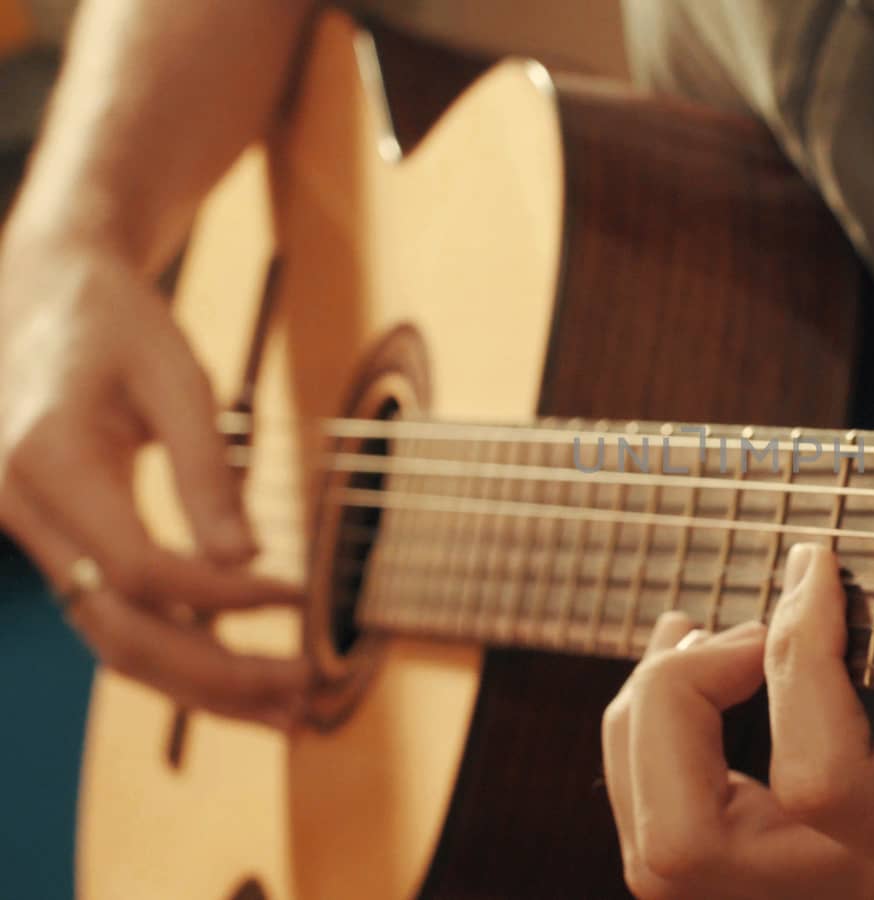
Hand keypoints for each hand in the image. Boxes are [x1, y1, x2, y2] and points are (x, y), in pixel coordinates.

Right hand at [0, 239, 308, 726]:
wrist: (46, 290)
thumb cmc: (118, 324)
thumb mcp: (176, 377)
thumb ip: (206, 470)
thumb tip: (246, 560)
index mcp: (46, 457)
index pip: (141, 567)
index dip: (225, 598)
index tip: (297, 596)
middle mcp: (20, 508)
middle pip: (119, 629)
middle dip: (214, 676)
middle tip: (302, 698)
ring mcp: (27, 532)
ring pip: (108, 640)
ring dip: (198, 686)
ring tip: (282, 710)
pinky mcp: (52, 543)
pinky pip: (110, 615)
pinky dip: (175, 651)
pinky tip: (236, 673)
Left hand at [603, 543, 873, 898]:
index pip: (822, 781)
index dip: (798, 655)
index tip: (819, 564)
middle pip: (683, 843)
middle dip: (677, 699)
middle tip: (740, 620)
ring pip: (662, 853)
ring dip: (649, 724)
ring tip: (696, 637)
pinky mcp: (799, 898)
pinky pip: (684, 844)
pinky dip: (661, 754)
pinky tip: (709, 684)